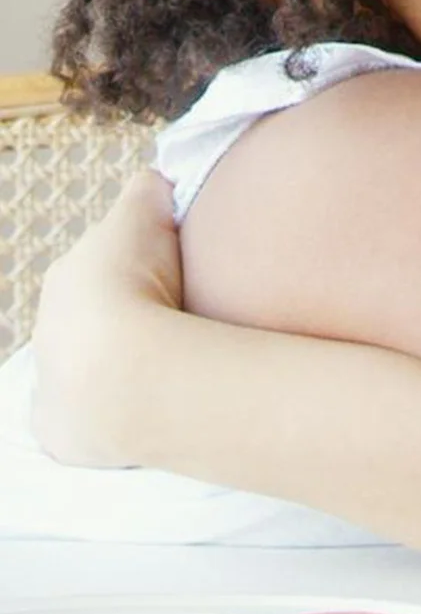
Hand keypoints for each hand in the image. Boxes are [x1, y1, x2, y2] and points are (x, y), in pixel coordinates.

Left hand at [30, 171, 183, 465]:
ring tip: (170, 376)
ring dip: (123, 372)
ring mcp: (54, 387)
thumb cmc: (135, 286)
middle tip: (178, 332)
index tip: (175, 282)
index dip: (137, 275)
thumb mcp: (144, 217)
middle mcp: (49, 332)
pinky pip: (89, 422)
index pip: (99, 275)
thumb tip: (157, 180)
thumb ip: (147, 193)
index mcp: (67, 283)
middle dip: (126, 327)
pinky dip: (112, 418)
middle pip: (89, 325)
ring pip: (87, 373)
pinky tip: (146, 415)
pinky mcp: (65, 434)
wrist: (124, 368)